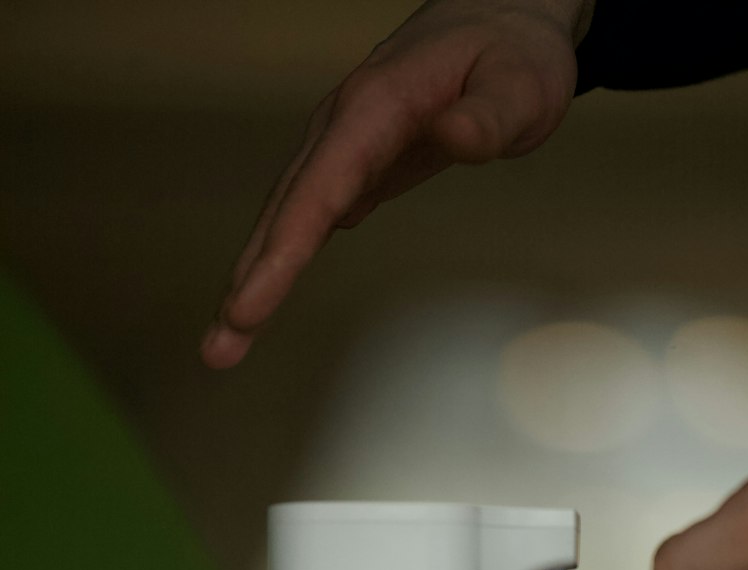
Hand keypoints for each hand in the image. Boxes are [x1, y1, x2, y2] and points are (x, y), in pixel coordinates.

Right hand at [200, 0, 589, 368]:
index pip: (319, 191)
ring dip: (255, 276)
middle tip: (218, 349)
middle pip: (286, 210)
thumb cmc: (514, 54)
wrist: (502, 18)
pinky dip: (280, 255)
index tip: (250, 305)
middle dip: (250, 281)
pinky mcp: (353, 161)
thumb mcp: (520, 86)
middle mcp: (343, 124)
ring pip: (288, 213)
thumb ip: (488, 118)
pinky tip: (261, 295)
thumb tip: (456, 139)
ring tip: (228, 339)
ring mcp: (343, 142)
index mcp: (376, 107)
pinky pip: (307, 212)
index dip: (282, 253)